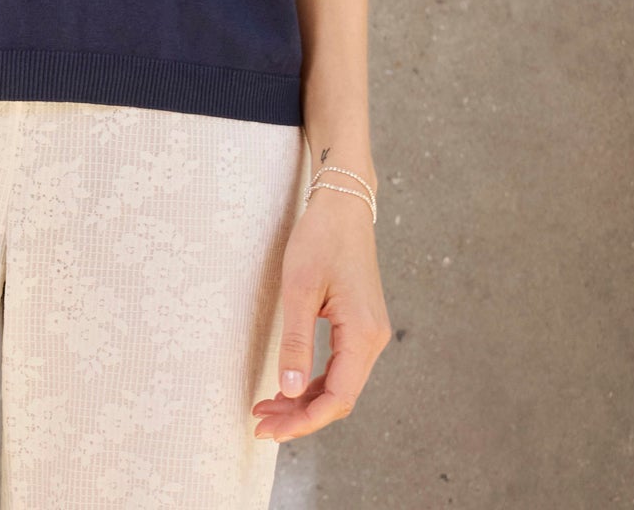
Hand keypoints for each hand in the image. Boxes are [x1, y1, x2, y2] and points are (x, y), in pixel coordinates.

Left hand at [252, 182, 390, 441]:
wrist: (343, 203)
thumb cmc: (321, 238)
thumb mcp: (300, 289)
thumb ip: (296, 343)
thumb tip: (288, 390)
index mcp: (363, 334)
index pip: (338, 398)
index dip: (304, 421)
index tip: (271, 430)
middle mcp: (373, 339)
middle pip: (339, 397)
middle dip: (300, 416)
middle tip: (261, 424)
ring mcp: (368, 332)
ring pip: (338, 384)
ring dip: (304, 400)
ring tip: (267, 409)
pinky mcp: (359, 324)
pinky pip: (338, 366)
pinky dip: (312, 381)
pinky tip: (287, 386)